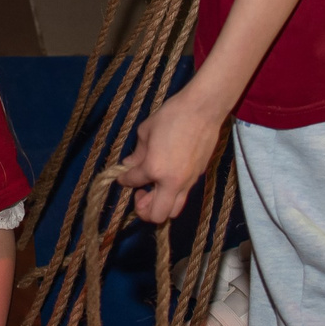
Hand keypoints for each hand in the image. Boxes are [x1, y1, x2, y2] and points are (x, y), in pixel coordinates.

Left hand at [116, 88, 223, 223]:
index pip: (133, 182)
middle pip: (156, 215)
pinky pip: (183, 195)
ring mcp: (187, 182)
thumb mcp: (146, 131)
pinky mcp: (198, 177)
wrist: (203, 110)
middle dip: (143, 210)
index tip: (122, 176)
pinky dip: (172, 194)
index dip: (123, 180)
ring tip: (154, 192)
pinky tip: (167, 179)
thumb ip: (137, 153)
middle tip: (140, 193)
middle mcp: (171, 182)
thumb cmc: (172, 116)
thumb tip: (130, 165)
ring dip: (160, 207)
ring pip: (173, 212)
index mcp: (154, 168)